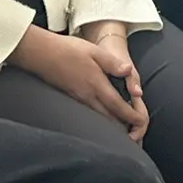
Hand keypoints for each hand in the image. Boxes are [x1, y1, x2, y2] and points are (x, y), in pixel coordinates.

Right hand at [12, 27, 148, 141]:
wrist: (40, 54)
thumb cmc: (68, 50)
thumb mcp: (94, 51)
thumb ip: (113, 63)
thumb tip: (129, 70)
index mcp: (96, 85)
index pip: (118, 106)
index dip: (131, 116)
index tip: (141, 123)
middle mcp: (88, 96)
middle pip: (109, 117)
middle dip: (123, 126)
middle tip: (135, 132)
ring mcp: (78, 98)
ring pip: (99, 116)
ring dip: (112, 123)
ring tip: (123, 128)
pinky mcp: (71, 97)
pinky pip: (90, 112)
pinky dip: (100, 117)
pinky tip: (103, 115)